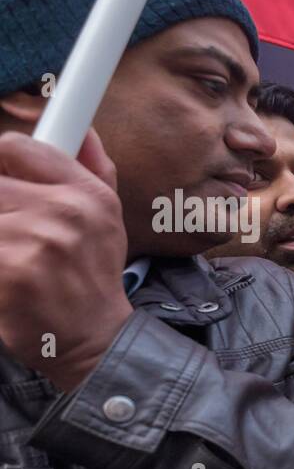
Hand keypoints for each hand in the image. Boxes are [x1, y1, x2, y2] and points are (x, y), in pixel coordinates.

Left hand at [0, 130, 133, 390]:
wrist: (94, 339)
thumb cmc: (93, 277)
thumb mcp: (108, 219)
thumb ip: (92, 168)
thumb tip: (83, 129)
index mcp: (88, 195)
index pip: (16, 147)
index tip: (3, 184)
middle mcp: (64, 213)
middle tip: (10, 230)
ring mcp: (32, 243)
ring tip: (9, 253)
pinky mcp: (7, 272)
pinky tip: (5, 276)